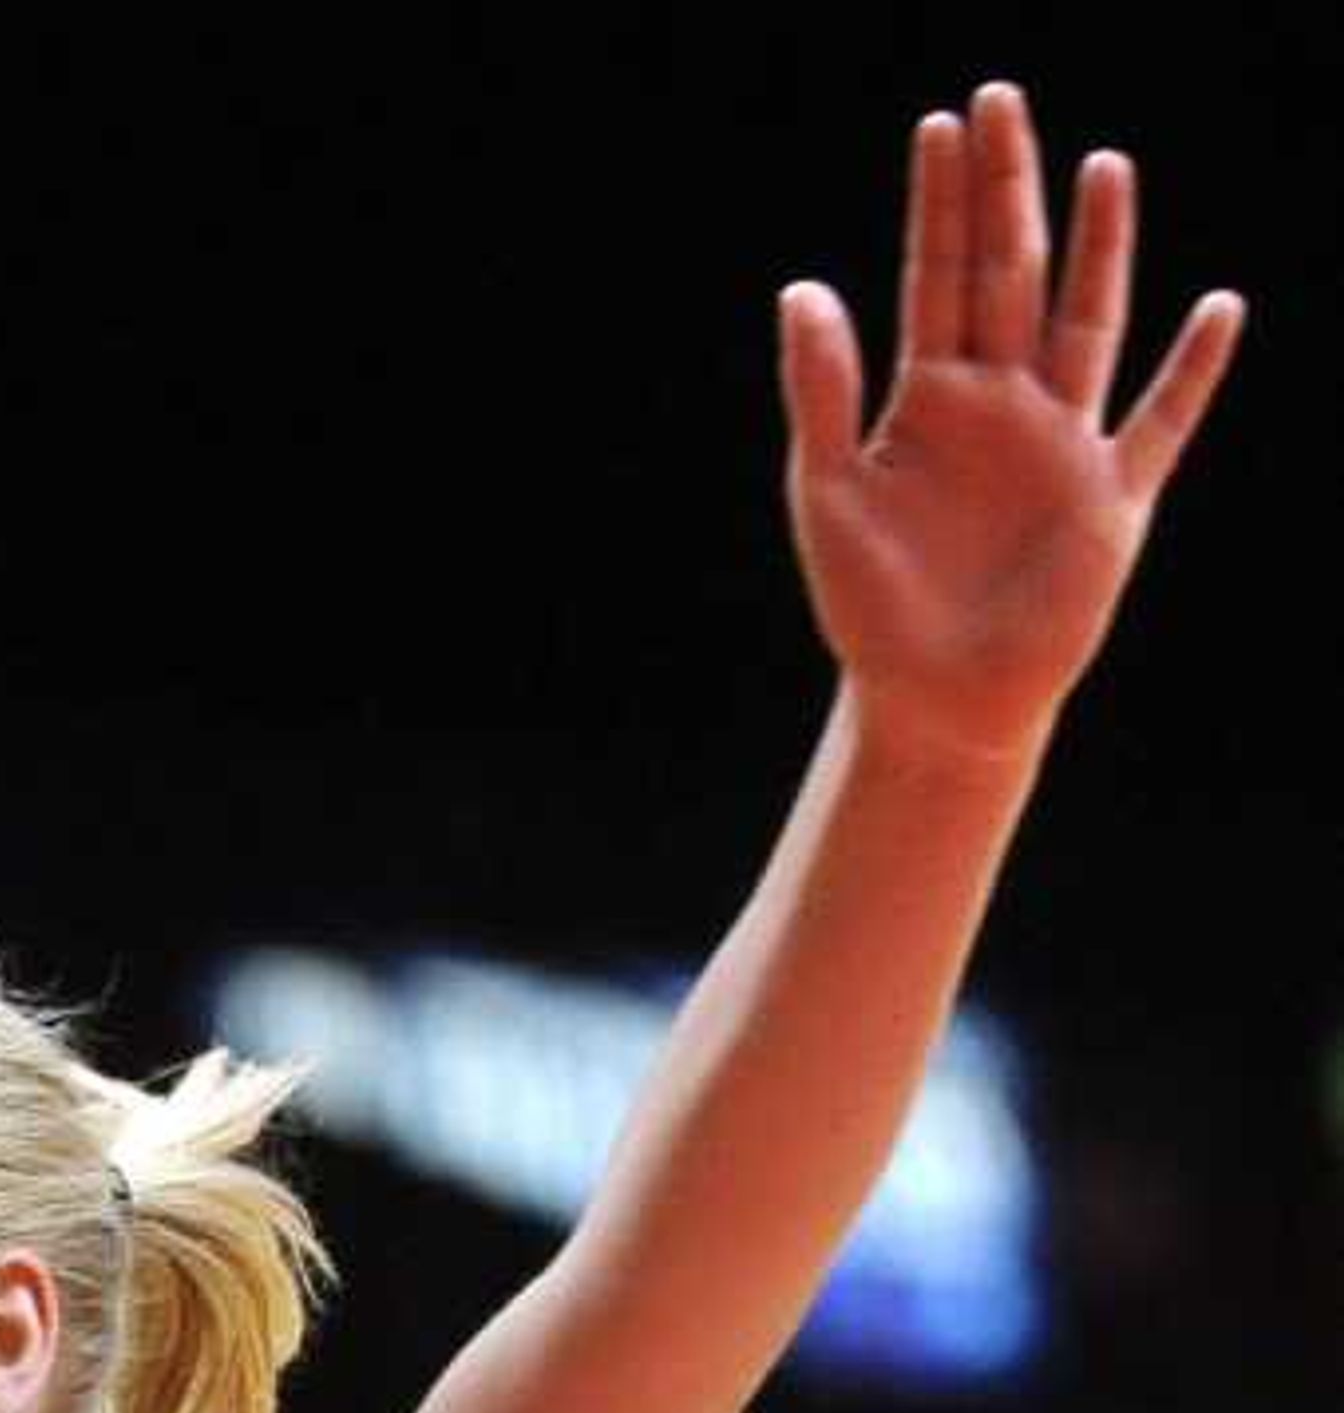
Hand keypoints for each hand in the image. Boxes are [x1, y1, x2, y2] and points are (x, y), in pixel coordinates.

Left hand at [780, 83, 1241, 774]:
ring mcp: (1060, 445)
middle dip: (1008, 191)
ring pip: (1087, 323)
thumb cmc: (871, 606)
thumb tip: (804, 288)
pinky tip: (1219, 309)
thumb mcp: (826, 495)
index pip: (937, 279)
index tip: (942, 125)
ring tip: (1105, 165)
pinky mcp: (1110, 501)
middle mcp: (1001, 404)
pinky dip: (1192, 372)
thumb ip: (821, 394)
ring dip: (1100, 248)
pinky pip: (1160, 423)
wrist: (930, 701)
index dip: (939, 205)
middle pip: (1010, 276)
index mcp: (928, 401)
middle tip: (1002, 100)